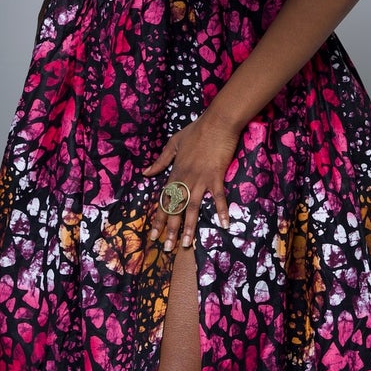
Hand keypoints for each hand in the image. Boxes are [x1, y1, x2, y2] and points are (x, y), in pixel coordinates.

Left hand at [140, 107, 237, 250]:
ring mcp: (200, 179)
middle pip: (175, 208)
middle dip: (171, 229)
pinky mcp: (216, 176)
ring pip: (192, 207)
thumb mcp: (173, 143)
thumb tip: (146, 173)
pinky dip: (221, 210)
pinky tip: (224, 225)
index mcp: (175, 173)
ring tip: (187, 244)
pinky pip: (218, 197)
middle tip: (167, 248)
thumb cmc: (196, 130)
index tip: (153, 235)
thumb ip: (161, 160)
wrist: (216, 122)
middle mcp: (185, 179)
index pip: (164, 200)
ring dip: (189, 226)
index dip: (159, 218)